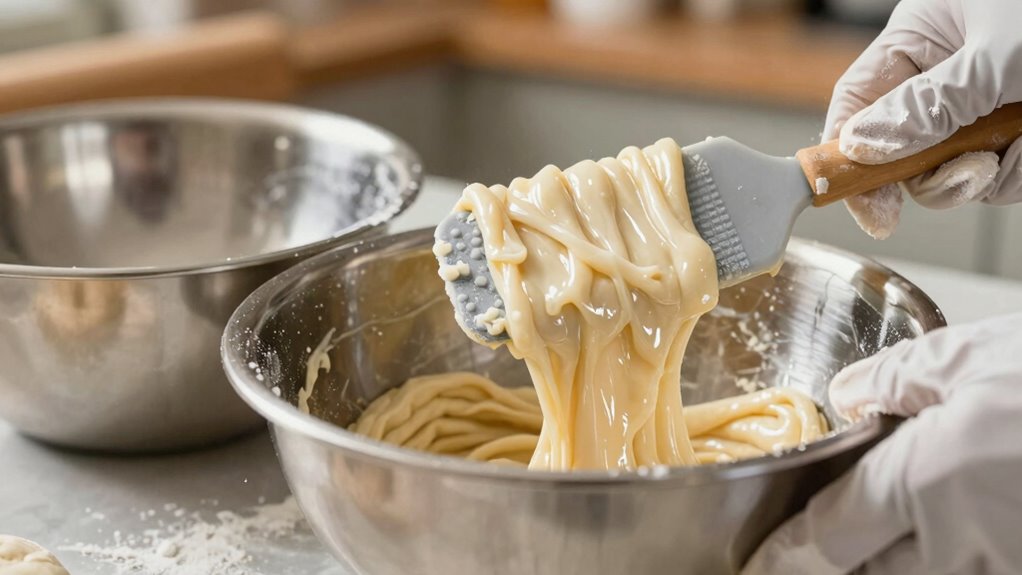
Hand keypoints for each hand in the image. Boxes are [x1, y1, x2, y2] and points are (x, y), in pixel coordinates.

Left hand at [742, 314, 1021, 574]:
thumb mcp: (972, 356)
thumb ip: (895, 379)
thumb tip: (847, 396)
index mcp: (925, 482)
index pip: (825, 537)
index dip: (783, 556)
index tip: (758, 565)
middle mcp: (961, 541)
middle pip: (871, 572)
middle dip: (841, 555)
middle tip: (824, 527)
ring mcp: (1007, 564)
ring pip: (926, 574)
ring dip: (900, 554)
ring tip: (890, 516)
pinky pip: (976, 568)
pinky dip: (952, 548)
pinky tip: (959, 510)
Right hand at [824, 0, 1021, 238]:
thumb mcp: (995, 56)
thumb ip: (928, 106)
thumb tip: (865, 145)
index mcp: (923, 36)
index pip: (858, 101)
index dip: (847, 153)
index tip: (862, 202)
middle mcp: (947, 74)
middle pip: (902, 150)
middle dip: (936, 173)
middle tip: (970, 173)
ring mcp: (984, 108)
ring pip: (954, 172)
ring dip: (990, 173)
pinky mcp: (1019, 134)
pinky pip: (1001, 176)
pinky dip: (1021, 170)